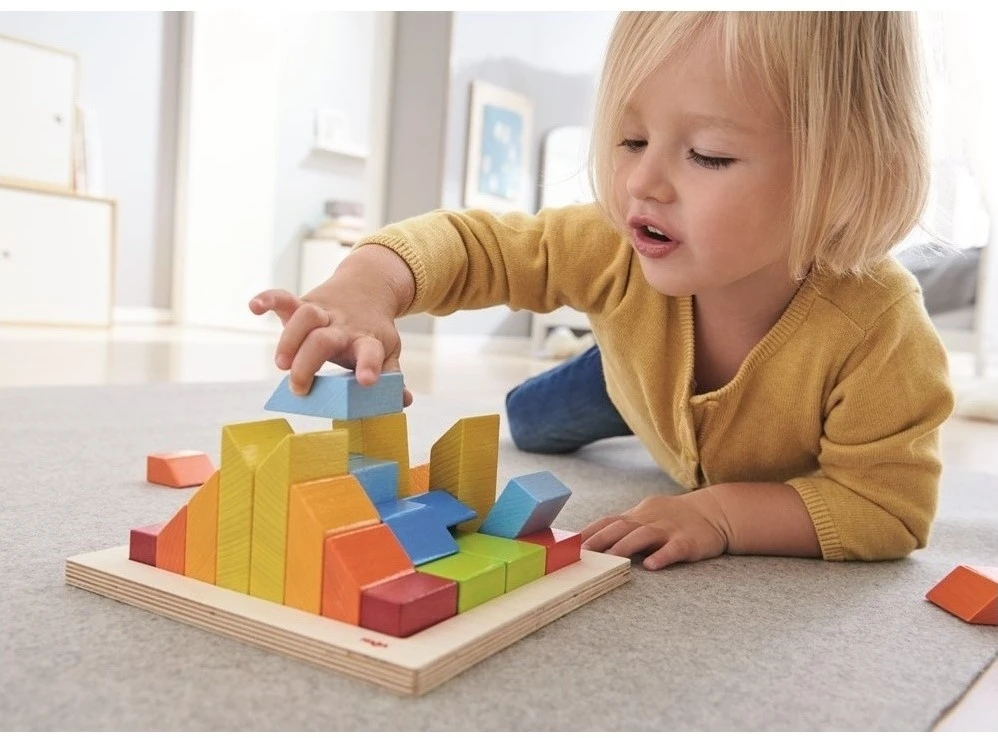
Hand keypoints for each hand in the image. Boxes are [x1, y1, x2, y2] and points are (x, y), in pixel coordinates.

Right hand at [248, 288, 411, 404]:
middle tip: (299, 388)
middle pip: (324, 340)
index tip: (366, 381)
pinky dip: (268, 299)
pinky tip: (254, 307)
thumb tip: (402, 402)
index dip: (369, 366)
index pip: (371, 353)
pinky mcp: (304, 302)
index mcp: (367, 340)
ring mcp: (323, 313)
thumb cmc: (372, 330)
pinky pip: (284, 297)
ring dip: (289, 340)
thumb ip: (391, 375)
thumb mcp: (387, 350)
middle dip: (308, 363)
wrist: (368, 287)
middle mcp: (344, 326)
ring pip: (305, 317)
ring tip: (280, 364)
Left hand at [579, 491, 728, 569]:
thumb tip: (592, 541)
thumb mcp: (646, 517)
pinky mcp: (688, 542)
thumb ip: (624, 528)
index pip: (608, 521)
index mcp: (637, 515)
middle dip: (600, 539)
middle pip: (620, 527)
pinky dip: (661, 556)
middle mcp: (649, 520)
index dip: (590, 532)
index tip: (571, 544)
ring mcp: (668, 530)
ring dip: (625, 546)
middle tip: (584, 553)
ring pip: (643, 535)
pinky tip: (651, 566)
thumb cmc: (673, 519)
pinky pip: (673, 549)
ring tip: (610, 559)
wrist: (715, 512)